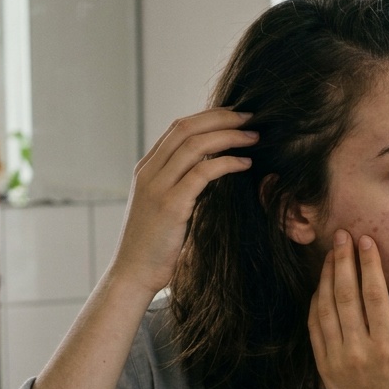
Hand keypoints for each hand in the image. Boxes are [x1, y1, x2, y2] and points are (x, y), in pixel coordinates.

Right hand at [110, 109, 256, 296]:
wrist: (133, 273)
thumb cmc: (156, 243)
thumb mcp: (167, 205)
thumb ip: (183, 184)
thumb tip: (215, 168)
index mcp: (147, 168)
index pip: (178, 127)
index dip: (210, 116)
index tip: (237, 116)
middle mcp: (149, 172)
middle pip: (187, 128)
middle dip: (223, 118)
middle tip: (252, 118)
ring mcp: (157, 187)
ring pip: (195, 145)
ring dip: (229, 136)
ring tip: (254, 138)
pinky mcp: (171, 205)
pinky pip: (202, 173)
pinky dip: (227, 162)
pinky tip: (246, 163)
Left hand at [308, 231, 388, 388]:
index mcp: (387, 348)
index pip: (374, 296)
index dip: (369, 265)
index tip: (366, 242)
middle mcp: (358, 350)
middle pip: (346, 295)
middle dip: (344, 261)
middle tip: (343, 235)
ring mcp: (336, 358)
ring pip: (326, 307)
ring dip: (327, 276)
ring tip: (331, 253)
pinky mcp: (323, 365)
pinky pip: (315, 326)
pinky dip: (316, 301)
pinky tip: (321, 284)